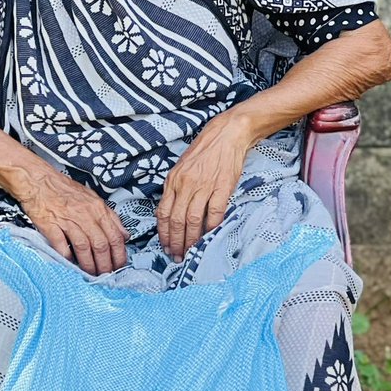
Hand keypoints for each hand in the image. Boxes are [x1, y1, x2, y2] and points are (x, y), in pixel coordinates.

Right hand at [15, 165, 128, 275]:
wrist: (37, 179)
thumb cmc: (63, 189)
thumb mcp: (92, 198)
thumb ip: (110, 217)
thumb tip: (124, 235)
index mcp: (97, 208)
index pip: (115, 236)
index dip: (119, 255)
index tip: (119, 265)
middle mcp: (85, 214)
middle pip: (101, 245)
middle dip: (105, 264)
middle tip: (106, 275)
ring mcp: (67, 220)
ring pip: (84, 247)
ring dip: (88, 264)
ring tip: (90, 274)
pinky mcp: (50, 224)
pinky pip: (61, 245)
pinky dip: (66, 257)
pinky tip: (70, 263)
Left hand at [157, 112, 251, 261]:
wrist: (227, 134)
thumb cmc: (205, 151)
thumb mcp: (182, 167)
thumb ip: (176, 188)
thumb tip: (172, 213)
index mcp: (173, 180)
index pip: (163, 212)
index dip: (163, 233)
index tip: (165, 246)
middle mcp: (185, 184)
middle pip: (176, 220)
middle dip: (175, 242)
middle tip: (176, 256)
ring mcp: (204, 185)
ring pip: (192, 220)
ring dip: (190, 240)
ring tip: (190, 252)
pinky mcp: (222, 187)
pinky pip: (214, 213)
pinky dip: (211, 228)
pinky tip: (209, 236)